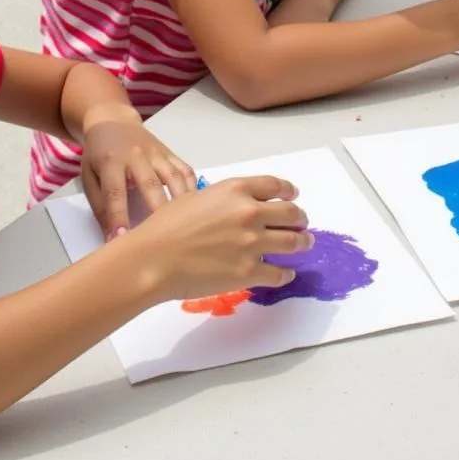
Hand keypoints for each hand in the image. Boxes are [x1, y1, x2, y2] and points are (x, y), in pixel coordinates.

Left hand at [81, 116, 195, 239]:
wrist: (113, 121)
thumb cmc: (99, 154)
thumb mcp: (89, 177)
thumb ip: (100, 206)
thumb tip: (112, 237)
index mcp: (111, 161)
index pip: (115, 192)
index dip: (119, 216)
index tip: (122, 238)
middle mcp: (136, 155)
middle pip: (150, 184)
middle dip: (156, 211)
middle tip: (162, 236)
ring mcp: (156, 152)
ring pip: (173, 177)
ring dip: (180, 201)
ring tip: (185, 224)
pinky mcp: (169, 152)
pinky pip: (185, 169)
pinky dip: (191, 186)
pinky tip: (194, 205)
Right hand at [128, 176, 311, 301]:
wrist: (154, 258)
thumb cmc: (166, 226)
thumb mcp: (196, 197)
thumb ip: (223, 200)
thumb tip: (236, 208)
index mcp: (236, 190)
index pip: (274, 185)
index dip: (288, 190)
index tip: (293, 195)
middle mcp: (250, 212)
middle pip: (290, 213)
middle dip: (299, 218)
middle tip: (302, 224)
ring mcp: (252, 242)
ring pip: (292, 242)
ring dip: (302, 243)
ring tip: (304, 244)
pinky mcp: (249, 271)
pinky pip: (280, 272)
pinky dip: (286, 273)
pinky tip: (287, 273)